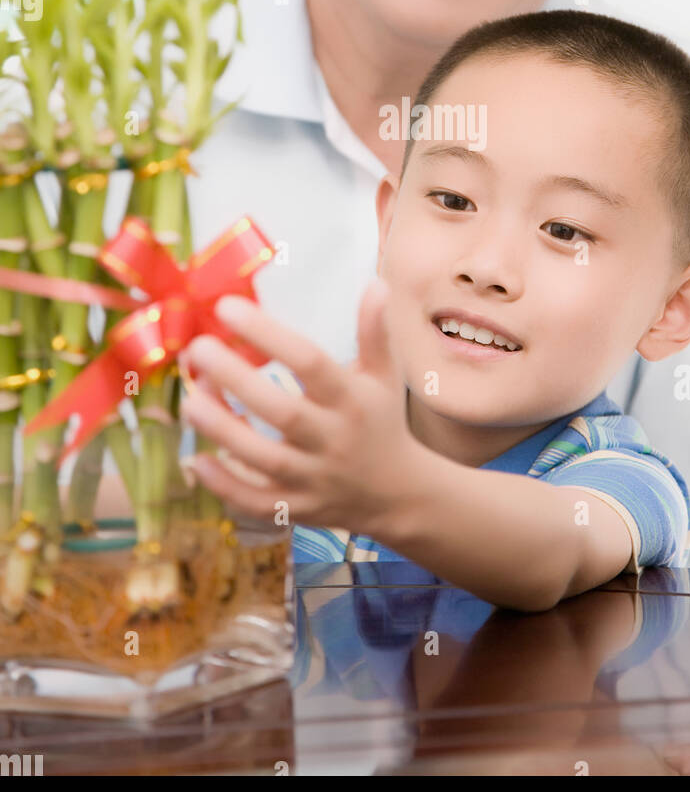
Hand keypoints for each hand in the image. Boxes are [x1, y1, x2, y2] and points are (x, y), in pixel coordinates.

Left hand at [179, 279, 418, 534]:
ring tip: (189, 398)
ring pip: (264, 459)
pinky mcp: (297, 507)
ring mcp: (314, 478)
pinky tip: (196, 460)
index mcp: (352, 399)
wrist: (398, 494)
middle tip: (198, 349)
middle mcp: (334, 439)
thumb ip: (374, 332)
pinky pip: (257, 502)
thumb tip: (375, 284)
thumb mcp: (383, 376)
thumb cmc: (380, 421)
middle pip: (283, 413)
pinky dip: (226, 485)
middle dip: (237, 381)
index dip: (269, 335)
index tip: (228, 308)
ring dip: (223, 430)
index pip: (310, 363)